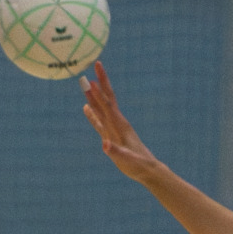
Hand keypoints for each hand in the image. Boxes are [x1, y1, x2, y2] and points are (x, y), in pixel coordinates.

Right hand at [82, 64, 165, 183]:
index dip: (100, 90)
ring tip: (85, 83)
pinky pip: (99, 121)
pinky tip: (86, 108)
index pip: (107, 103)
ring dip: (93, 95)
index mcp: (119, 124)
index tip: (93, 76)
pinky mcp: (111, 135)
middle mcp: (117, 122)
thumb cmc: (138, 165)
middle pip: (106, 98)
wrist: (147, 170)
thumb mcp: (126, 159)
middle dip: (101, 82)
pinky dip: (92, 114)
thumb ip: (116, 152)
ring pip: (101, 108)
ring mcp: (114, 128)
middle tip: (96, 64)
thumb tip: (105, 145)